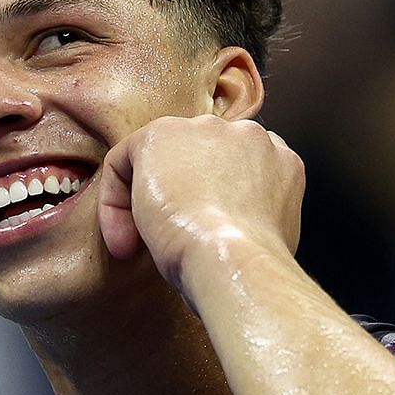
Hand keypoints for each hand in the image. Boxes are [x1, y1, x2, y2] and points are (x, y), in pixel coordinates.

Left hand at [95, 115, 303, 296]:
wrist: (235, 260)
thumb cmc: (253, 265)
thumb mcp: (270, 236)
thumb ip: (253, 213)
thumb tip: (229, 227)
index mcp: (280, 159)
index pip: (239, 166)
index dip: (214, 199)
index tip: (202, 235)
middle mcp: (248, 135)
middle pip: (200, 158)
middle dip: (180, 197)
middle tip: (168, 240)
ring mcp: (206, 130)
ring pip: (161, 160)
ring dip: (147, 201)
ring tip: (143, 245)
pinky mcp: (161, 135)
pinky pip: (124, 161)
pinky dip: (114, 202)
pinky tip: (125, 240)